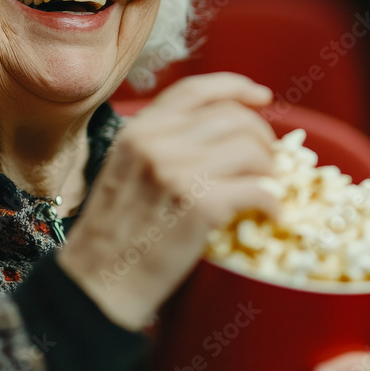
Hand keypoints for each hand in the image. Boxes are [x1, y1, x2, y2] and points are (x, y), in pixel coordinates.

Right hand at [58, 72, 279, 329]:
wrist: (98, 283)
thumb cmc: (112, 235)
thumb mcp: (123, 170)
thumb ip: (160, 145)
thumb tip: (218, 136)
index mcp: (138, 131)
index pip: (196, 90)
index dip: (235, 87)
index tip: (261, 97)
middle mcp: (158, 143)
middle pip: (233, 118)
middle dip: (262, 138)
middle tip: (268, 162)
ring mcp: (179, 172)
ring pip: (251, 150)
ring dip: (269, 170)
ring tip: (267, 190)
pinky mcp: (201, 206)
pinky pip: (258, 190)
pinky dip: (271, 202)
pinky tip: (268, 215)